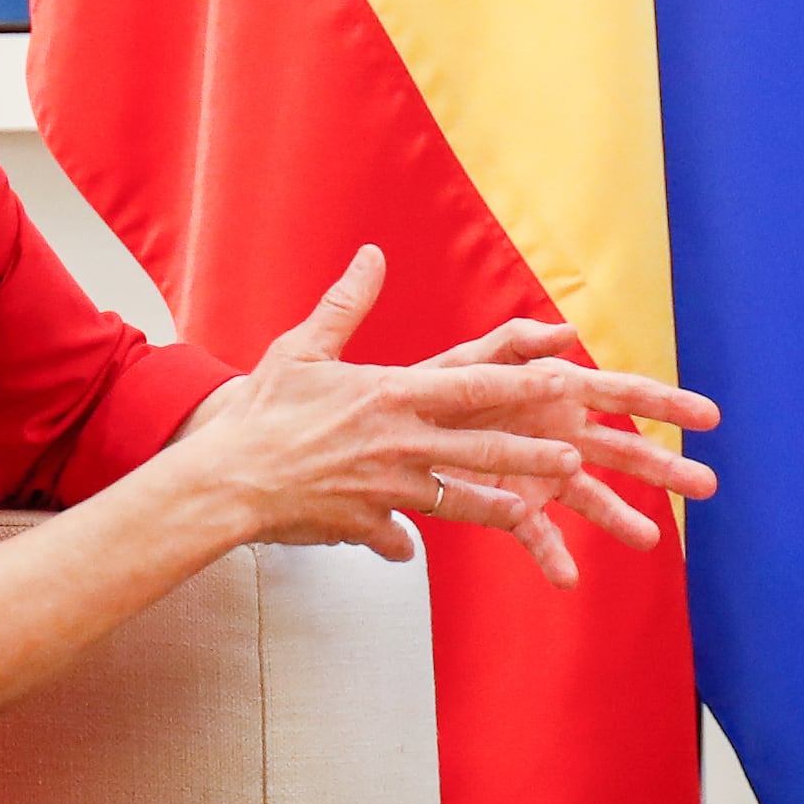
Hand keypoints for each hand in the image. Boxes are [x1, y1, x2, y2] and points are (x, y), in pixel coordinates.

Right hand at [168, 249, 716, 586]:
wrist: (223, 482)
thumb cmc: (261, 414)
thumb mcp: (301, 350)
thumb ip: (345, 304)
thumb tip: (371, 255)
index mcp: (388, 394)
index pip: (468, 384)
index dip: (520, 381)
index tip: (565, 376)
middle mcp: (397, 441)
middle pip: (479, 446)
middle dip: (532, 450)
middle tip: (580, 454)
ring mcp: (386, 487)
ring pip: (460, 495)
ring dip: (505, 499)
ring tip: (543, 505)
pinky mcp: (368, 524)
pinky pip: (403, 535)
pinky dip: (411, 539)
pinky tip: (422, 548)